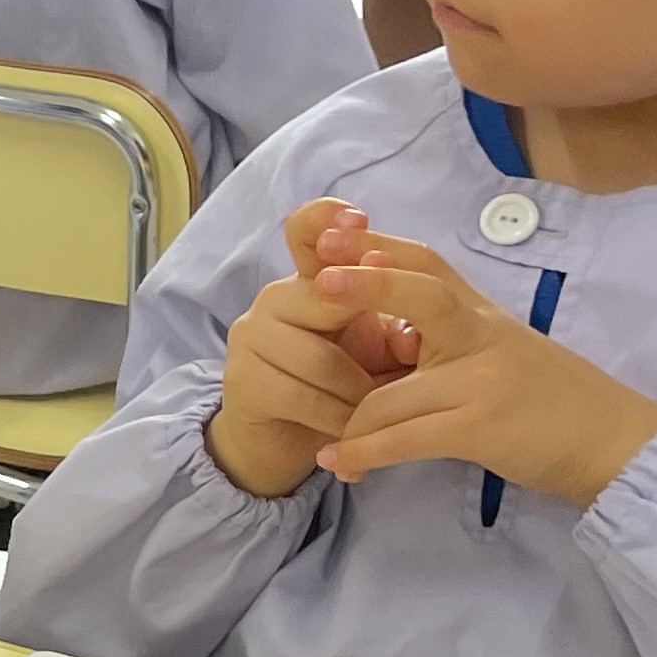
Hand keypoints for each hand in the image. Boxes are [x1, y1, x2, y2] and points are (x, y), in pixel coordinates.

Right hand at [205, 199, 417, 497]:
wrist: (290, 439)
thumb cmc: (341, 384)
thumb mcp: (376, 349)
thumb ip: (394, 329)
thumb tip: (414, 334)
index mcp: (309, 280)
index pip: (305, 231)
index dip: (326, 218)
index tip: (359, 218)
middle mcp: (275, 297)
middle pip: (328, 298)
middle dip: (372, 337)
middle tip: (401, 367)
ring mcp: (251, 337)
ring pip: (322, 359)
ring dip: (360, 393)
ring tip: (379, 412)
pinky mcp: (242, 380)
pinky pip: (305, 397)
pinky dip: (339, 418)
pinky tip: (352, 429)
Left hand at [310, 238, 656, 508]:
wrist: (614, 442)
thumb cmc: (550, 400)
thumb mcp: (497, 350)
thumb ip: (447, 333)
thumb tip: (381, 324)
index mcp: (480, 312)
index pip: (426, 261)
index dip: (377, 244)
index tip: (330, 232)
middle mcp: (482, 334)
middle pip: (419, 294)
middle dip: (362, 287)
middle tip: (312, 286)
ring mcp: (482, 379)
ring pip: (391, 392)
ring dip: (348, 424)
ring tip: (324, 443)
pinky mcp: (480, 426)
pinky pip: (405, 437)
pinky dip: (364, 452)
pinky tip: (339, 462)